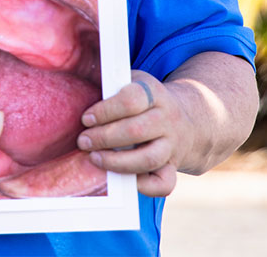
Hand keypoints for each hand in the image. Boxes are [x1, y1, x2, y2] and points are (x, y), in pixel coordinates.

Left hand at [76, 70, 190, 196]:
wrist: (188, 118)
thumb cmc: (143, 98)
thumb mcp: (130, 80)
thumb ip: (108, 82)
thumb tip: (78, 84)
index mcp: (153, 92)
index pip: (131, 99)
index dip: (106, 110)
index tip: (86, 118)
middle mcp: (166, 118)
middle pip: (137, 130)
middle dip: (104, 138)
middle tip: (83, 141)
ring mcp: (173, 144)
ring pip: (149, 158)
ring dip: (118, 162)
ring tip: (94, 159)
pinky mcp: (174, 166)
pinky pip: (164, 183)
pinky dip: (143, 186)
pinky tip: (122, 180)